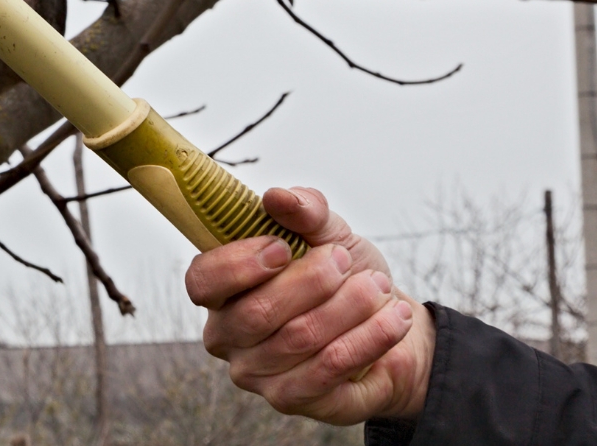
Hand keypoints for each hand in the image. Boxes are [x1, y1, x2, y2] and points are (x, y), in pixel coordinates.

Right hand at [185, 186, 434, 423]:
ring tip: (379, 287)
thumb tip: (277, 197)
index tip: (282, 246)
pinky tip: (394, 319)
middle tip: (347, 261)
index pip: (203, 281)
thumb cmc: (345, 275)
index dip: (237, 265)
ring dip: (349, 307)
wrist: (387, 321)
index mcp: (222, 291)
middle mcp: (228, 337)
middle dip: (311, 281)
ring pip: (298, 339)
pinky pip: (329, 369)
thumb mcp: (330, 233)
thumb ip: (305, 212)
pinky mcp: (292, 400)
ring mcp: (256, 374)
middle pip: (256, 313)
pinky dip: (368, 338)